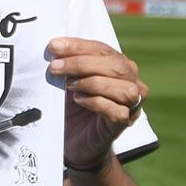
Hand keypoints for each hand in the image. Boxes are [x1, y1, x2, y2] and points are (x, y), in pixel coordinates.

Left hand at [47, 37, 147, 169]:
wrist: (75, 139)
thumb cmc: (73, 106)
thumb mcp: (68, 80)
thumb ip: (68, 64)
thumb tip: (53, 47)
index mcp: (119, 66)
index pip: (103, 50)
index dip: (78, 46)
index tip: (53, 46)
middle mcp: (132, 83)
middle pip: (116, 66)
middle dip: (82, 63)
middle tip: (55, 67)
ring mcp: (131, 104)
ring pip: (123, 88)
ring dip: (92, 83)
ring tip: (69, 86)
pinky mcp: (124, 123)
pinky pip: (118, 110)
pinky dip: (96, 102)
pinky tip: (79, 100)